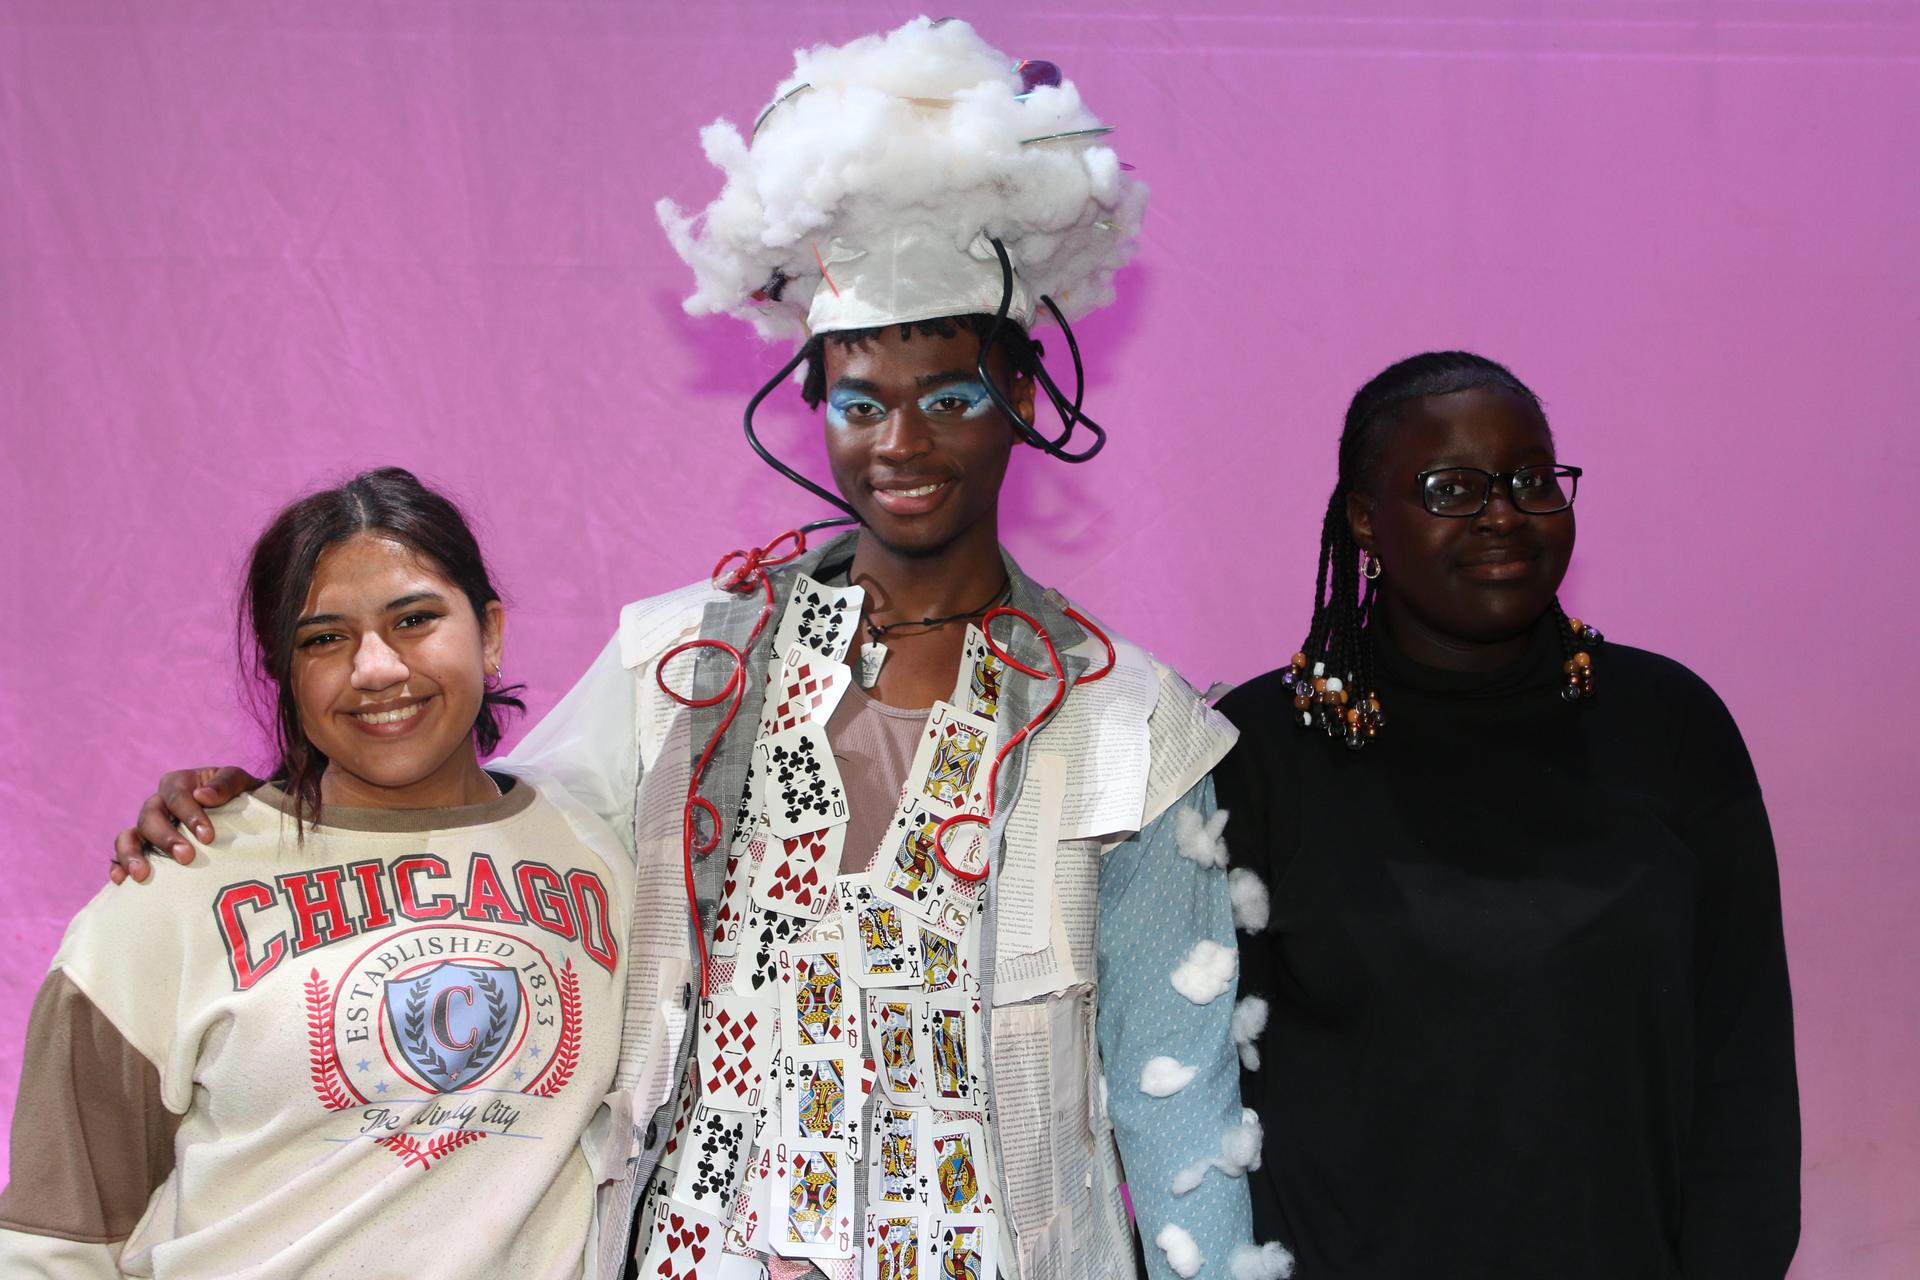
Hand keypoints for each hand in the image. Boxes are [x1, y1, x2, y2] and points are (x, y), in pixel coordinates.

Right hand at [110, 767, 260, 883]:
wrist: (239, 815)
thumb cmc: (238, 797)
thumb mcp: (239, 782)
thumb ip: (226, 783)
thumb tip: (203, 795)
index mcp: (178, 784)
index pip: (178, 796)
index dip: (190, 815)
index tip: (208, 837)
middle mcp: (158, 803)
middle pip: (150, 816)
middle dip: (166, 838)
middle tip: (186, 857)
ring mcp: (147, 826)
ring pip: (129, 835)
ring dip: (133, 854)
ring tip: (142, 875)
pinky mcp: (142, 846)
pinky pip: (122, 854)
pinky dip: (119, 865)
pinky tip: (122, 881)